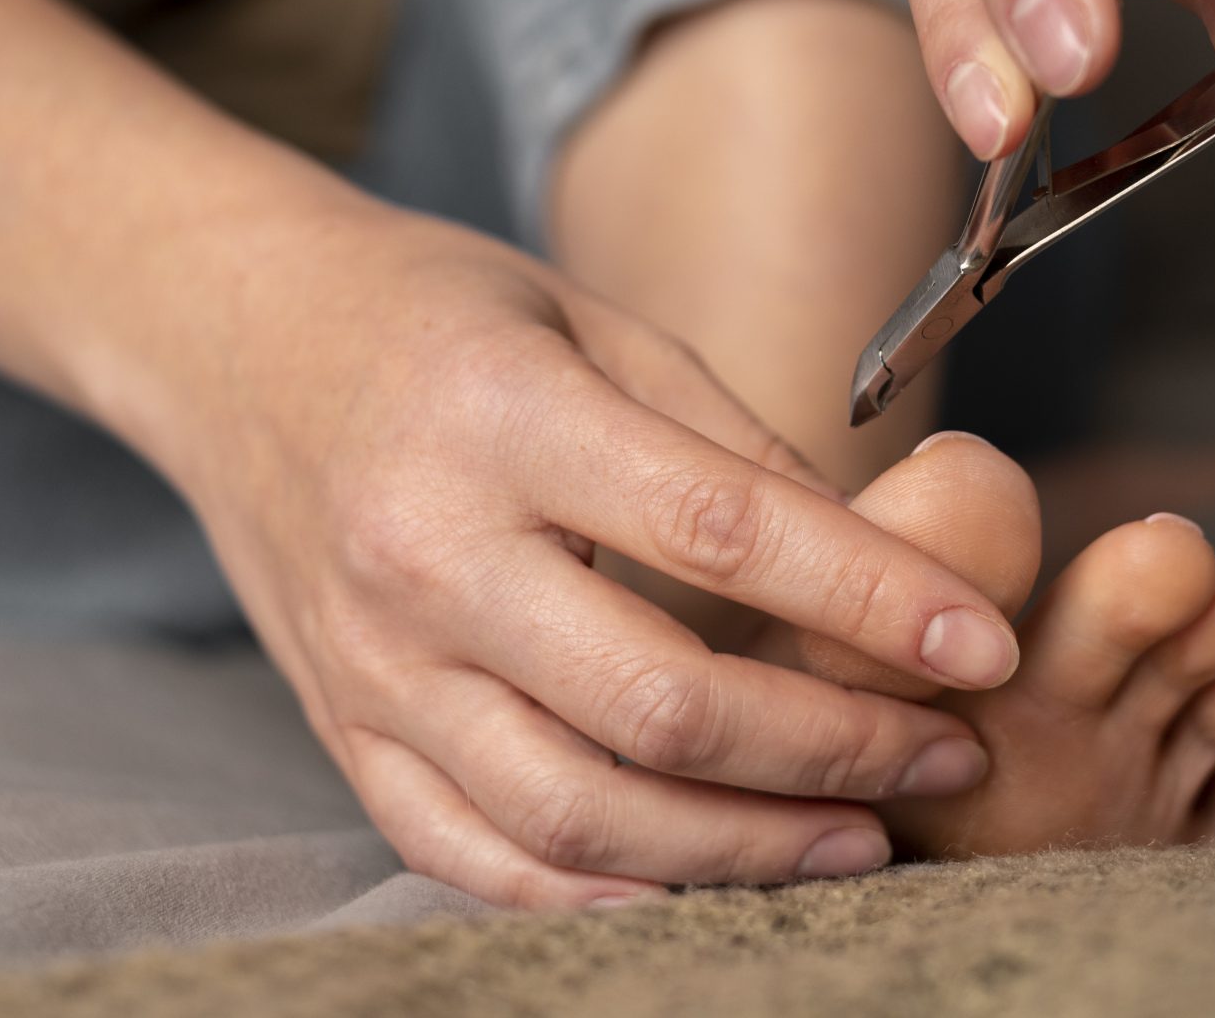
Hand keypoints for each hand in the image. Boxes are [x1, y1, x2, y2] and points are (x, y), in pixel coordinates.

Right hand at [141, 190, 1015, 907]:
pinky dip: (602, 897)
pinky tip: (708, 882)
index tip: (983, 647)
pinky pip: (475, 858)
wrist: (232, 337)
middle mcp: (425, 556)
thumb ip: (733, 449)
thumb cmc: (439, 316)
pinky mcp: (344, 733)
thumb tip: (884, 573)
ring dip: (741, 851)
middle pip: (657, 706)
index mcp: (502, 421)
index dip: (871, 600)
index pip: (719, 533)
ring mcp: (372, 665)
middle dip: (832, 748)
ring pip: (575, 816)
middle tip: (947, 756)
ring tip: (862, 838)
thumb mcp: (598, 325)